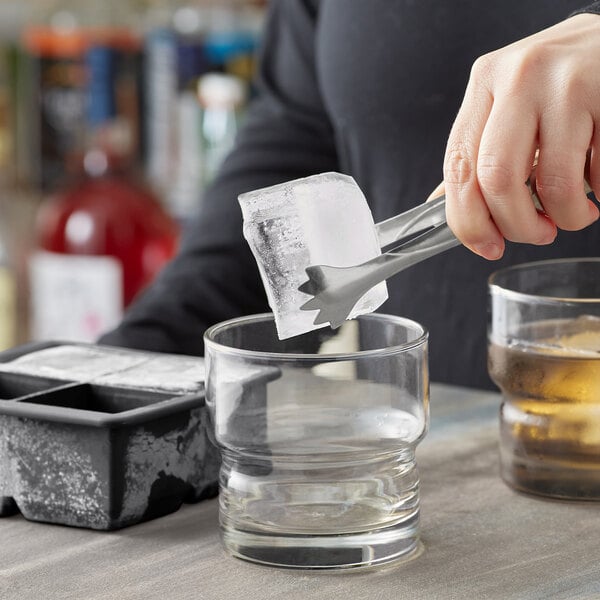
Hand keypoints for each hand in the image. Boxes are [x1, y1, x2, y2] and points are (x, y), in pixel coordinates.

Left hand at [443, 13, 599, 259]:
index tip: (486, 245)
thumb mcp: (512, 103)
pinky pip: (596, 174)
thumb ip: (480, 149)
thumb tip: (445, 204)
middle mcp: (520, 77)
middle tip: (536, 233)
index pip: (459, 167)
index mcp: (486, 82)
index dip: (469, 221)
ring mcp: (567, 83)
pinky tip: (595, 179)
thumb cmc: (564, 81)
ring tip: (575, 211)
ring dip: (566, 217)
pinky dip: (597, 194)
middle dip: (517, 226)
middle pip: (497, 179)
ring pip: (552, 184)